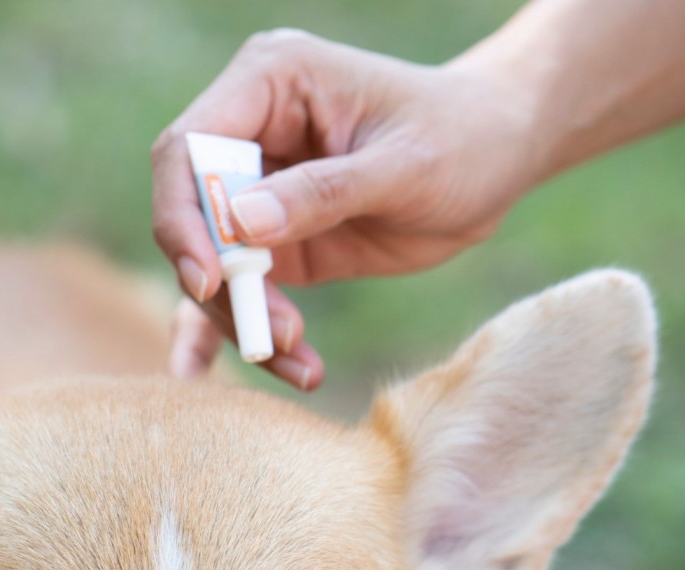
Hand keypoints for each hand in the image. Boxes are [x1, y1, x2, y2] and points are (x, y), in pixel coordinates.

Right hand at [151, 29, 543, 387]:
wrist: (499, 158)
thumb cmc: (462, 136)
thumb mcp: (405, 164)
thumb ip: (324, 192)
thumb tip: (242, 224)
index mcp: (270, 83)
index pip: (187, 149)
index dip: (184, 216)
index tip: (210, 280)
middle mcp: (250, 133)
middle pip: (193, 217)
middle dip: (221, 284)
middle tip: (272, 336)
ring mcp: (257, 192)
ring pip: (213, 265)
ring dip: (242, 320)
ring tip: (295, 360)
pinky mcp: (275, 243)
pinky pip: (239, 291)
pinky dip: (237, 331)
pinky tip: (216, 371)